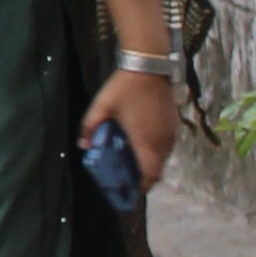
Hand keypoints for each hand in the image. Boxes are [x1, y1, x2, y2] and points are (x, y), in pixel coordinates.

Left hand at [81, 71, 181, 186]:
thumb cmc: (124, 87)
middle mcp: (163, 141)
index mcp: (146, 141)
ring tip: (130, 162)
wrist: (149, 65)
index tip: (129, 191)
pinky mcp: (173, 124)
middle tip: (125, 177)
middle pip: (157, 169)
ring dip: (149, 163)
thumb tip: (82, 145)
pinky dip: (155, 151)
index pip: (151, 174)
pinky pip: (166, 146)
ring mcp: (171, 132)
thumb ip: (89, 127)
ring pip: (163, 158)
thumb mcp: (101, 107)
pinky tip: (139, 144)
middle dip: (142, 177)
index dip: (141, 187)